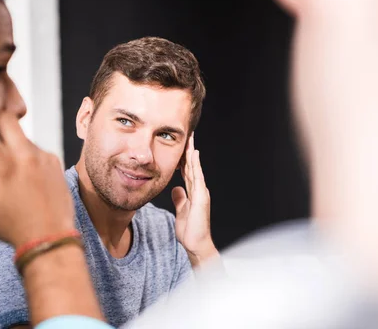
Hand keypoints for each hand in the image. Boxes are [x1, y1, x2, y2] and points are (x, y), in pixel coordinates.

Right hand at [0, 89, 74, 247]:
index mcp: (4, 166)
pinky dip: (26, 156)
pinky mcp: (55, 162)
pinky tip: (24, 176)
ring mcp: (44, 157)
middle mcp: (26, 156)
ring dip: (10, 142)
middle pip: (6, 119)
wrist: (51, 238)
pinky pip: (36, 149)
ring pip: (22, 136)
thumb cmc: (12, 226)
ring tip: (6, 168)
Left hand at [172, 133, 218, 266]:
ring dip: (192, 154)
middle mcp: (199, 189)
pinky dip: (195, 166)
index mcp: (193, 191)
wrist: (197, 243)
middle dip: (189, 151)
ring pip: (196, 169)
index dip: (184, 158)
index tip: (181, 144)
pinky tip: (193, 155)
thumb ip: (180, 199)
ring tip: (190, 139)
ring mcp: (201, 192)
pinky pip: (197, 178)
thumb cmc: (190, 230)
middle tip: (188, 135)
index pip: (188, 171)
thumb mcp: (181, 210)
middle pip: (192, 166)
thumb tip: (176, 189)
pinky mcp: (201, 197)